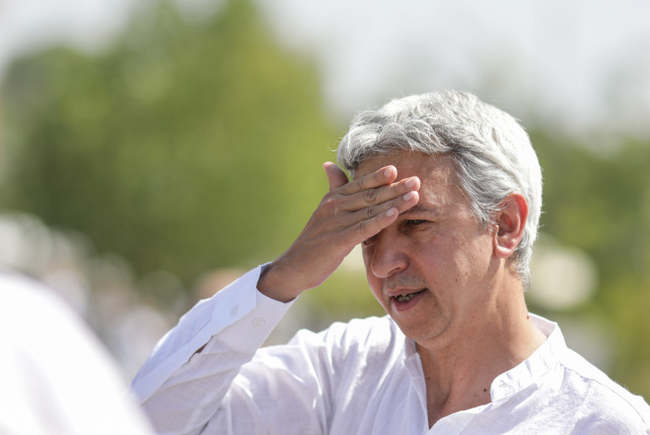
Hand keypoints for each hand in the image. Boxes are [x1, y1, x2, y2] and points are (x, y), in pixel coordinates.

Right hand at [257, 161, 419, 301]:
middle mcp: (334, 206)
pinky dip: (379, 220)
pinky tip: (394, 214)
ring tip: (414, 195)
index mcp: (333, 198)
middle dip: (395, 187)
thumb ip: (332, 188)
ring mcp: (335, 223)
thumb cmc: (314, 240)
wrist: (295, 267)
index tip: (398, 169)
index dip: (378, 176)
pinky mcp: (337, 241)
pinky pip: (363, 228)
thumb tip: (330, 165)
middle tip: (417, 180)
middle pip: (370, 194)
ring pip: (370, 210)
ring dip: (394, 201)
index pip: (359, 184)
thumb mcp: (324, 212)